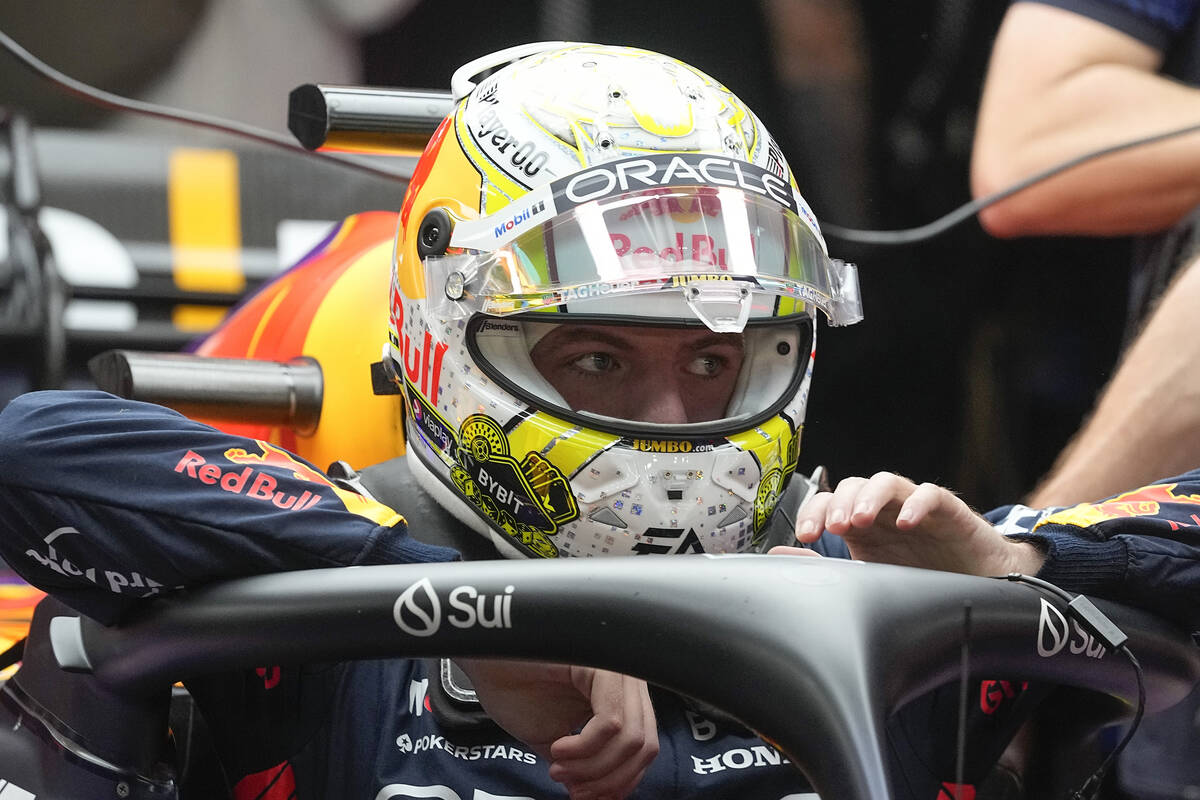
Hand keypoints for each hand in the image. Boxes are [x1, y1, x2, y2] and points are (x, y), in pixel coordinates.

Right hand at [456, 659, 658, 798]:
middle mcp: (628, 680)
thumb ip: (584, 766)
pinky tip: (558, 748)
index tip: (586, 795)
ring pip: (631, 738)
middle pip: (644, 746)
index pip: (645, 748)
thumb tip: (598, 796)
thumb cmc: (516, 691)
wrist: (484, 664)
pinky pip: (611, 722)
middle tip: (571, 786)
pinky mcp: (602, 665)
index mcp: (622, 696)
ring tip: (558, 767)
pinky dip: (585, 748)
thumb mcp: (558, 742)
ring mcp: (618, 671)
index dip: (619, 781)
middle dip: (607, 780)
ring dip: (593, 767)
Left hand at [772, 472, 1044, 575]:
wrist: (978, 583)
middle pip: (853, 486)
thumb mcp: (869, 575)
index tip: (807, 536)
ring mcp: (914, 506)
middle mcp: (884, 509)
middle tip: (833, 527)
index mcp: (861, 523)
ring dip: (869, 496)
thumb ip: (825, 565)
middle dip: (838, 503)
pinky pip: (931, 495)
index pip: (829, 502)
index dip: (815, 512)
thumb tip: (776, 556)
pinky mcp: (947, 511)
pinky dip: (917, 503)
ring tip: (858, 519)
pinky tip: (906, 522)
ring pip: (887, 482)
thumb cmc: (923, 574)